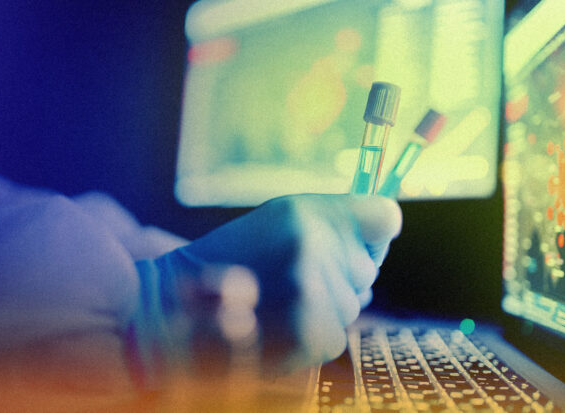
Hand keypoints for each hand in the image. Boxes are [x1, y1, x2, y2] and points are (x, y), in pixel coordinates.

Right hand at [177, 194, 401, 370]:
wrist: (178, 304)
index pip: (385, 218)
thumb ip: (331, 220)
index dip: (374, 231)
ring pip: (352, 303)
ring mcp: (311, 293)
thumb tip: (385, 231)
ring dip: (324, 305)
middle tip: (291, 275)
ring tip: (277, 300)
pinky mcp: (309, 335)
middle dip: (340, 273)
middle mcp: (312, 247)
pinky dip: (312, 333)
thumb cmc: (234, 258)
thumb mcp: (279, 220)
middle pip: (368, 267)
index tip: (361, 240)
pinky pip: (337, 333)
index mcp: (306, 212)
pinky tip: (277, 323)